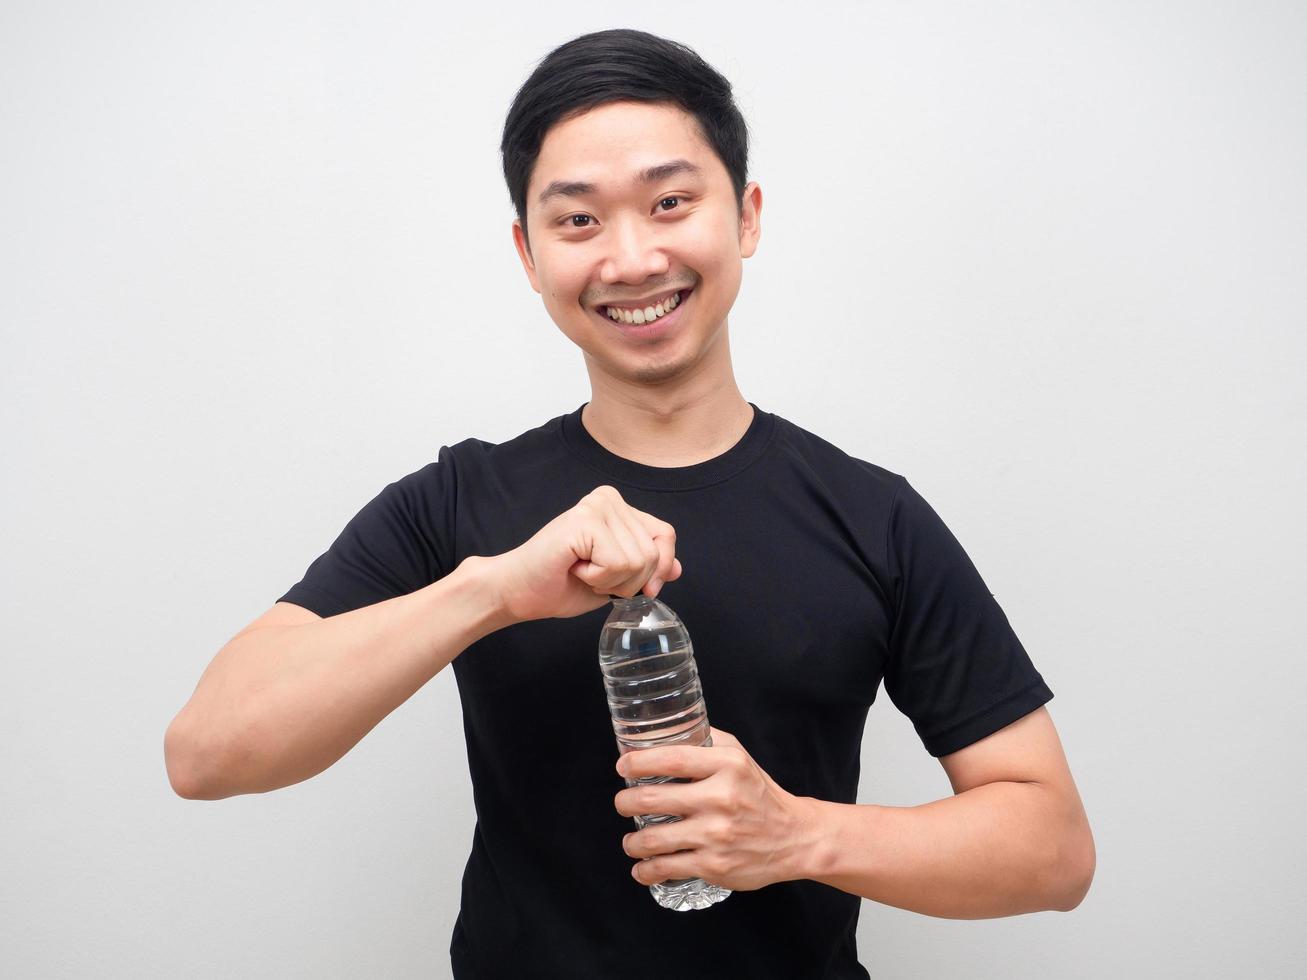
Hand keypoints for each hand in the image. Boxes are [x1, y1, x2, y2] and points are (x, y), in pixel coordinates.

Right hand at [486, 485, 682, 621]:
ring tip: (582, 571)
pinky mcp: (584, 521)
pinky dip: (598, 578)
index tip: (638, 588)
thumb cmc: (560, 584)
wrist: (518, 592)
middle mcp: (609, 498)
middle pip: (654, 553)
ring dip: (611, 582)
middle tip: (592, 575)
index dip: (659, 568)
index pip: (665, 536)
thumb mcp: (616, 580)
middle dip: (628, 582)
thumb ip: (646, 569)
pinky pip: (618, 563)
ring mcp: (596, 506)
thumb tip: (677, 568)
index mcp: (618, 507)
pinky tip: (575, 567)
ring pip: (639, 561)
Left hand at [613, 727, 817, 892]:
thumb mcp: (739, 757)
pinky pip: (667, 868)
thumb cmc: (760, 794)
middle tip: (623, 804)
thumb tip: (667, 731)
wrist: (794, 837)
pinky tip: (642, 867)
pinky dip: (647, 870)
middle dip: (625, 802)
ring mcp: (716, 835)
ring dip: (631, 841)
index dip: (639, 762)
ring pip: (653, 838)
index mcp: (727, 766)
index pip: (672, 758)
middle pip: (653, 799)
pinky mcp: (714, 865)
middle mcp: (721, 798)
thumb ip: (706, 741)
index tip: (623, 766)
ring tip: (631, 840)